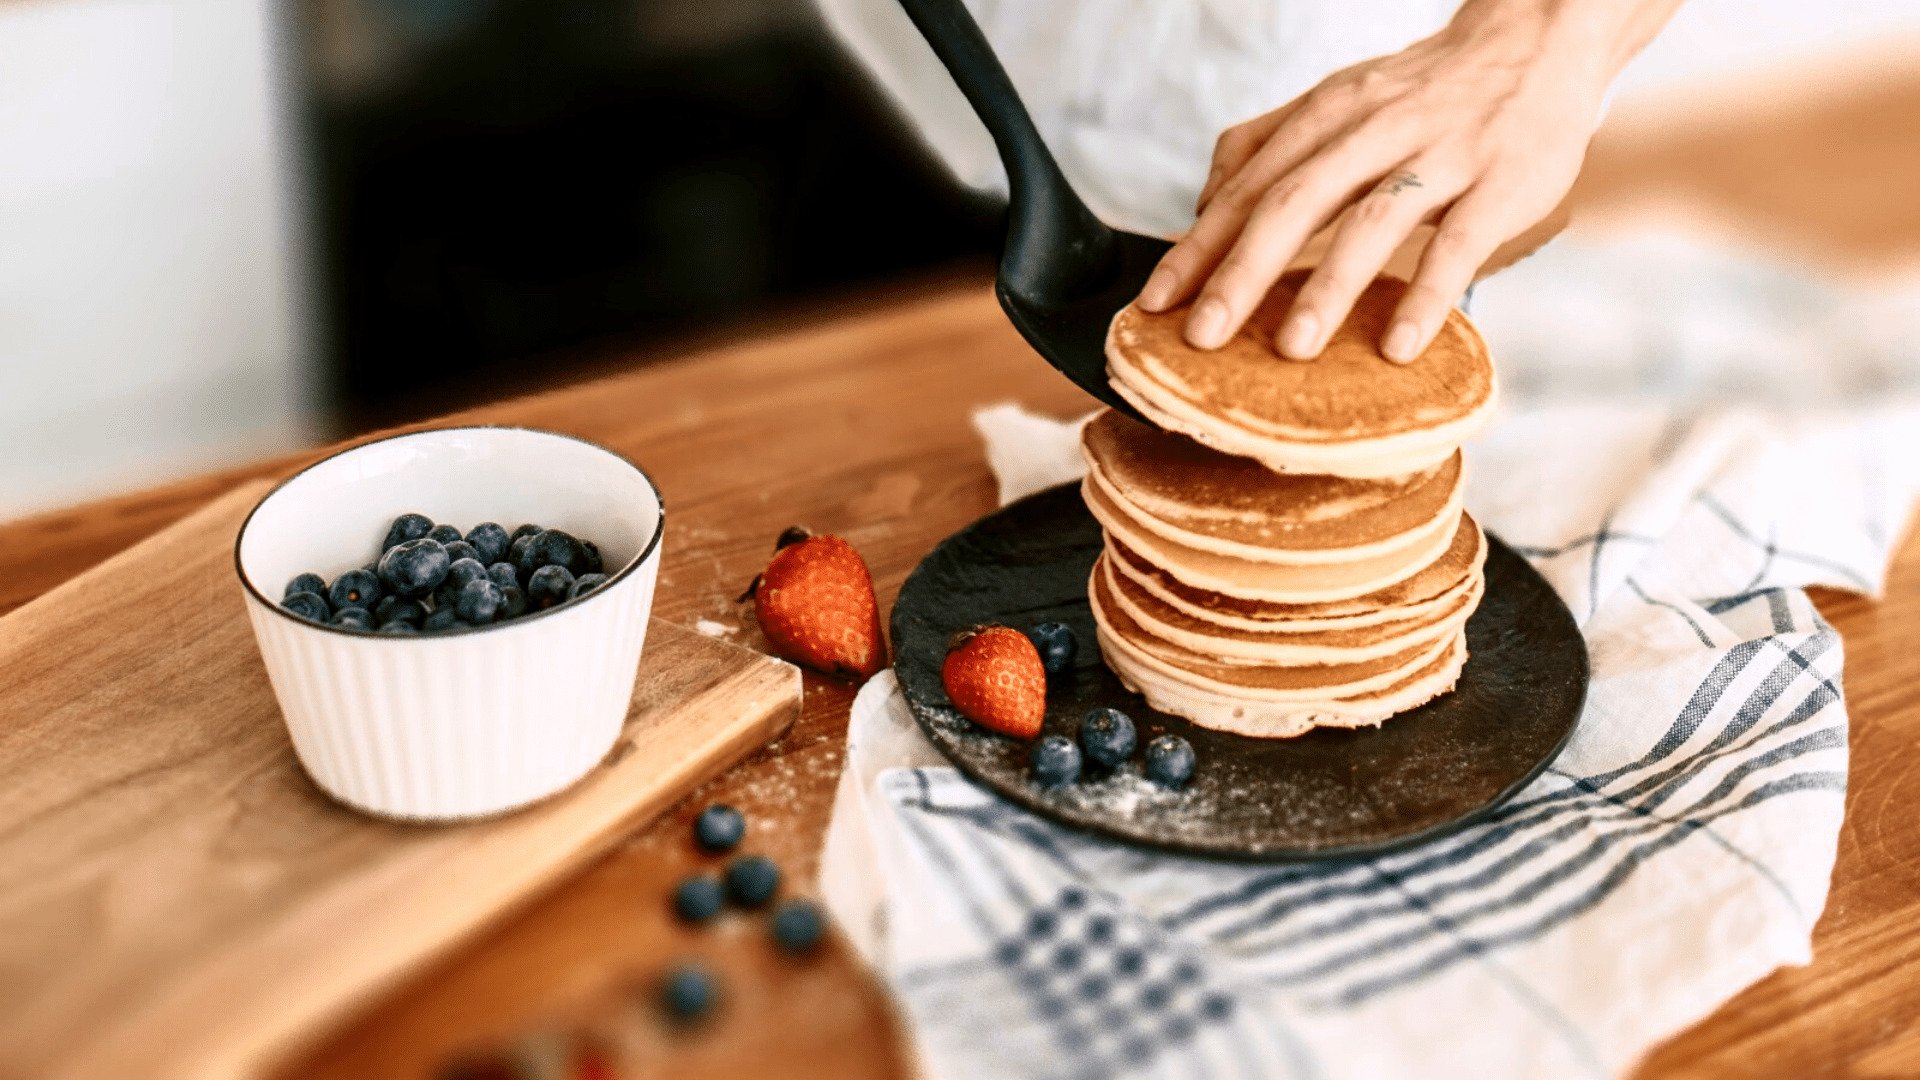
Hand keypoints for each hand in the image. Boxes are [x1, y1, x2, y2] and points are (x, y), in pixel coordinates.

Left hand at [1135, 0, 1684, 361]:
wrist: (1539, 38)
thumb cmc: (1426, 89)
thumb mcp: (1339, 101)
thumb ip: (1267, 146)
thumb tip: (1201, 206)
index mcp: (1326, 116)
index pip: (1246, 187)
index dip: (1197, 246)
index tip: (1153, 303)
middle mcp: (1374, 129)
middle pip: (1294, 202)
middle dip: (1241, 273)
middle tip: (1201, 338)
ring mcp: (1440, 153)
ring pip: (1373, 218)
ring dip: (1329, 287)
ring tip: (1291, 350)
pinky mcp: (1502, 179)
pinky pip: (1460, 240)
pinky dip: (1427, 293)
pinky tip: (1396, 346)